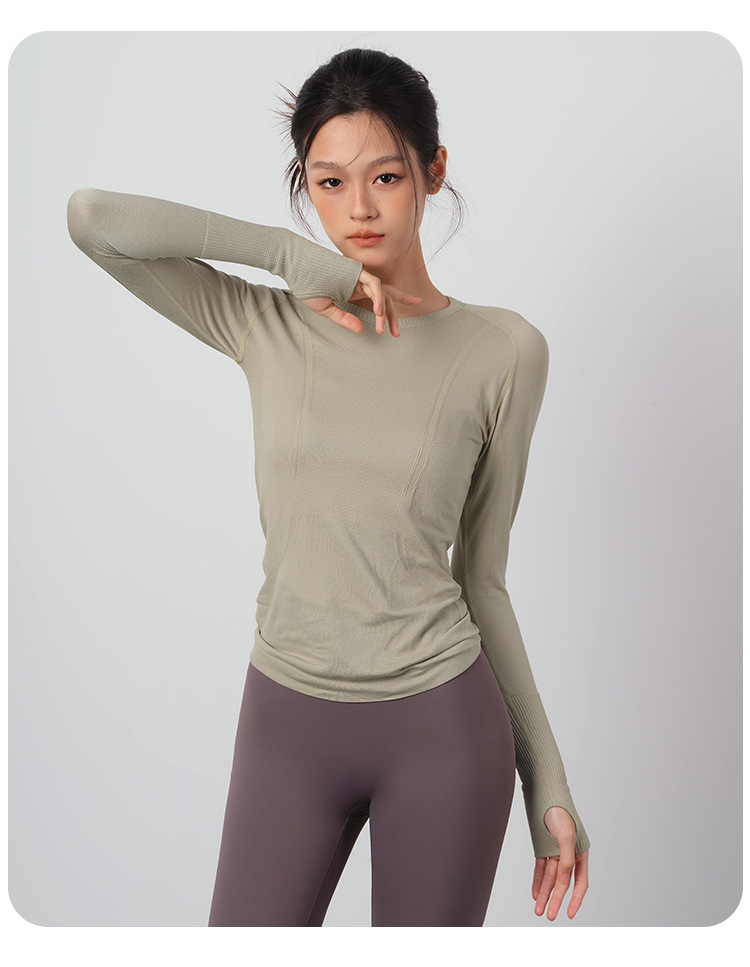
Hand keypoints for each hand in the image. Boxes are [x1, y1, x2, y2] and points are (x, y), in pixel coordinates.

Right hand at [301, 267, 420, 334]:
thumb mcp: (325, 308)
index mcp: (355, 288)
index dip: (395, 304)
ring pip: (383, 292)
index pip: (380, 296)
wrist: (294, 264)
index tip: (407, 314)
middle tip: (397, 334)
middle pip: (386, 297)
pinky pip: (374, 284)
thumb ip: (343, 318)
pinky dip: (378, 297)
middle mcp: (360, 281)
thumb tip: (362, 330)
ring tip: (384, 329)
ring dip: (385, 312)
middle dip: (393, 315)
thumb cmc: (306, 283)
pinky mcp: (356, 270)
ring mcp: (359, 275)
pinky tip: (378, 312)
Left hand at [531, 806, 588, 920]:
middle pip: (562, 883)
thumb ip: (566, 858)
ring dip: (544, 893)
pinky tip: (535, 893)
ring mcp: (554, 852)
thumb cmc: (559, 811)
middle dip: (555, 900)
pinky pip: (540, 868)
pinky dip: (537, 881)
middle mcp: (568, 855)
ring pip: (549, 878)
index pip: (580, 882)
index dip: (575, 899)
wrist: (543, 794)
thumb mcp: (565, 834)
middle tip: (549, 915)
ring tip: (538, 909)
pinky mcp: (542, 848)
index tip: (569, 914)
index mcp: (580, 852)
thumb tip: (564, 879)